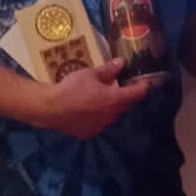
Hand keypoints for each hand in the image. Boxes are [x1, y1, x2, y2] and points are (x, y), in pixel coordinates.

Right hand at [38, 56, 153, 137]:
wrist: (50, 108)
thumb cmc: (71, 88)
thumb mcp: (90, 74)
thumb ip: (108, 69)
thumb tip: (121, 62)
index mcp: (115, 100)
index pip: (137, 94)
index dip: (143, 86)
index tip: (145, 81)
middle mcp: (111, 116)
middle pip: (124, 104)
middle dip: (124, 95)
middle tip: (117, 85)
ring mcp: (101, 126)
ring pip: (111, 114)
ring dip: (110, 105)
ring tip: (99, 96)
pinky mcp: (89, 132)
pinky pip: (98, 122)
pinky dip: (97, 115)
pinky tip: (86, 108)